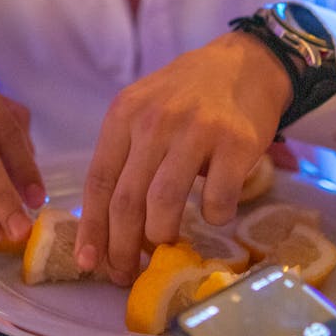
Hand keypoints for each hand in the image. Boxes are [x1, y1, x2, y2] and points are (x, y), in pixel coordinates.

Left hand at [75, 31, 291, 282]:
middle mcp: (155, 121)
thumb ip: (126, 153)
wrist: (247, 63)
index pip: (98, 181)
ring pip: (164, 203)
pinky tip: (216, 213)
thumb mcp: (144, 109)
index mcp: (124, 114)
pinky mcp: (236, 143)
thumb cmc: (188, 94)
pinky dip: (214, 216)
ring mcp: (196, 131)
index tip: (88, 262)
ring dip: (161, 236)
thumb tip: (107, 223)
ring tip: (166, 245)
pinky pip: (217, 199)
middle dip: (122, 247)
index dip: (91, 228)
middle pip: (127, 200)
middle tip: (125, 273)